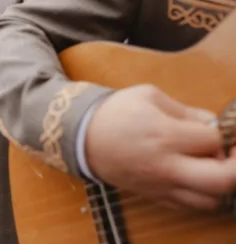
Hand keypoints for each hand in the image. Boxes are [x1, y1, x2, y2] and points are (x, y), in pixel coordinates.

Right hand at [86, 84, 235, 210]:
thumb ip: (186, 110)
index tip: (225, 126)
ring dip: (219, 181)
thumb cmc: (115, 112)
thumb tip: (213, 124)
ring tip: (210, 163)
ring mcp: (161, 185)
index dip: (229, 132)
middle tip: (231, 151)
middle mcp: (167, 165)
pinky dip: (201, 193)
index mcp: (165, 135)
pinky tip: (195, 174)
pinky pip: (190, 205)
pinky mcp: (154, 195)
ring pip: (211, 199)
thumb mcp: (149, 96)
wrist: (81, 137)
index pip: (216, 140)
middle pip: (223, 179)